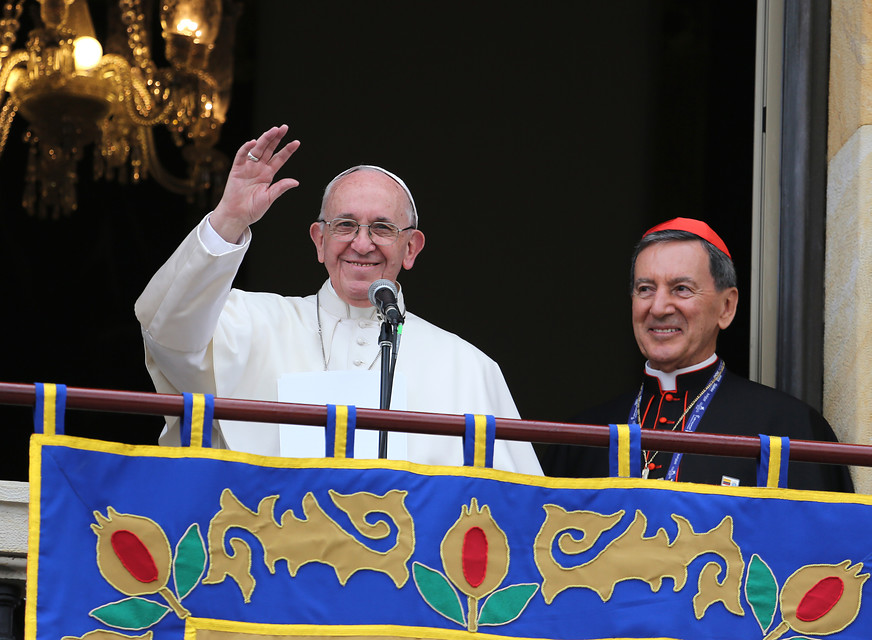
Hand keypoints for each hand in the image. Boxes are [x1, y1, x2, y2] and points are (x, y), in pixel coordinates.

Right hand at [210, 125, 300, 242]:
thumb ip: (280, 188)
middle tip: (284, 127)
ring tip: (273, 130)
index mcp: (268, 175)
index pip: (280, 159)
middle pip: (269, 150)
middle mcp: (259, 168)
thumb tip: (296, 181)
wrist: (237, 215)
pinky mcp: (236, 169)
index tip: (297, 142)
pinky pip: (241, 156)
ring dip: (265, 139)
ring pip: (257, 150)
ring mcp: (248, 168)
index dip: (287, 150)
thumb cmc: (253, 209)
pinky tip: (253, 142)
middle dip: (276, 138)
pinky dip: (246, 148)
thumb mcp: (269, 198)